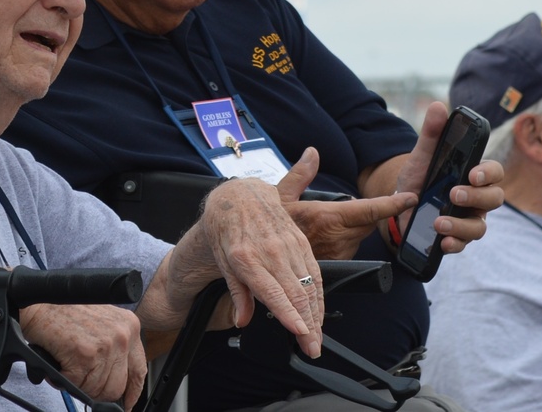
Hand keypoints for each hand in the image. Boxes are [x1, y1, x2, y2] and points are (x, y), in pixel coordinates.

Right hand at [20, 303, 145, 410]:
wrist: (41, 300)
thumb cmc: (67, 310)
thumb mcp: (104, 321)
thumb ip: (115, 346)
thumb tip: (118, 378)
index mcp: (130, 326)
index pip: (139, 370)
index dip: (132, 391)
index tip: (127, 402)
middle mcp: (122, 335)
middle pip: (116, 387)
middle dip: (98, 389)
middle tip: (82, 380)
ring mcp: (105, 345)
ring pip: (96, 390)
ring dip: (78, 383)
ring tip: (68, 363)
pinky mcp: (85, 355)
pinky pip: (76, 386)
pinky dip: (63, 380)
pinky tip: (60, 363)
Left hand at [200, 178, 324, 358]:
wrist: (240, 194)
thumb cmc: (227, 228)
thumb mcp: (222, 260)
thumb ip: (237, 293)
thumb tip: (242, 321)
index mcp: (247, 258)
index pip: (273, 292)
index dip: (289, 314)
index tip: (300, 332)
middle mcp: (271, 251)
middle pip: (296, 294)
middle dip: (308, 325)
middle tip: (312, 348)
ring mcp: (288, 245)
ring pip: (309, 285)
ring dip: (316, 314)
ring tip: (317, 337)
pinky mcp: (299, 240)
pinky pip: (314, 271)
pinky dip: (319, 294)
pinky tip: (319, 310)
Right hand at [278, 148, 417, 258]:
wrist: (260, 262)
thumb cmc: (268, 229)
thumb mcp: (279, 197)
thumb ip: (300, 174)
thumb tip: (312, 152)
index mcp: (327, 217)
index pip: (370, 211)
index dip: (392, 204)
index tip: (410, 198)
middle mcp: (337, 238)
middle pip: (369, 223)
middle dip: (367, 213)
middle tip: (348, 206)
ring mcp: (338, 255)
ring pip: (360, 236)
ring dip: (354, 227)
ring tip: (328, 224)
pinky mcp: (336, 267)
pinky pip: (350, 248)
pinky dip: (344, 240)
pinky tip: (325, 238)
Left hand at [395, 101, 504, 253]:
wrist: (400, 204)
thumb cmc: (419, 177)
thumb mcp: (422, 156)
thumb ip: (432, 134)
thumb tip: (438, 106)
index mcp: (473, 175)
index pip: (494, 172)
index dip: (488, 173)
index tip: (472, 174)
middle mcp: (477, 198)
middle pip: (494, 199)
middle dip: (476, 197)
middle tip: (454, 194)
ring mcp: (468, 218)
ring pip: (480, 226)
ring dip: (462, 226)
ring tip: (439, 222)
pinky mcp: (456, 236)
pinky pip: (463, 244)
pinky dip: (454, 244)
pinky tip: (442, 242)